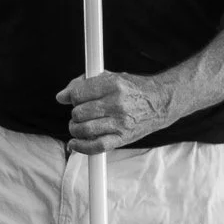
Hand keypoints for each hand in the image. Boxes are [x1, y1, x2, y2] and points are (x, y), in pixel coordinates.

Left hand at [57, 70, 172, 152]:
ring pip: (84, 129)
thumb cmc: (134, 89)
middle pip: (79, 112)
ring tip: (79, 125)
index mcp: (114, 85)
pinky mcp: (123, 138)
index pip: (78, 94)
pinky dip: (81, 146)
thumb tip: (62, 96)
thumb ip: (85, 83)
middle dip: (75, 113)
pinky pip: (96, 146)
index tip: (70, 99)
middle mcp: (117, 104)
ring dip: (75, 128)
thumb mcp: (112, 77)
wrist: (161, 102)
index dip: (70, 97)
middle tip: (80, 112)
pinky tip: (75, 143)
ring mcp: (120, 122)